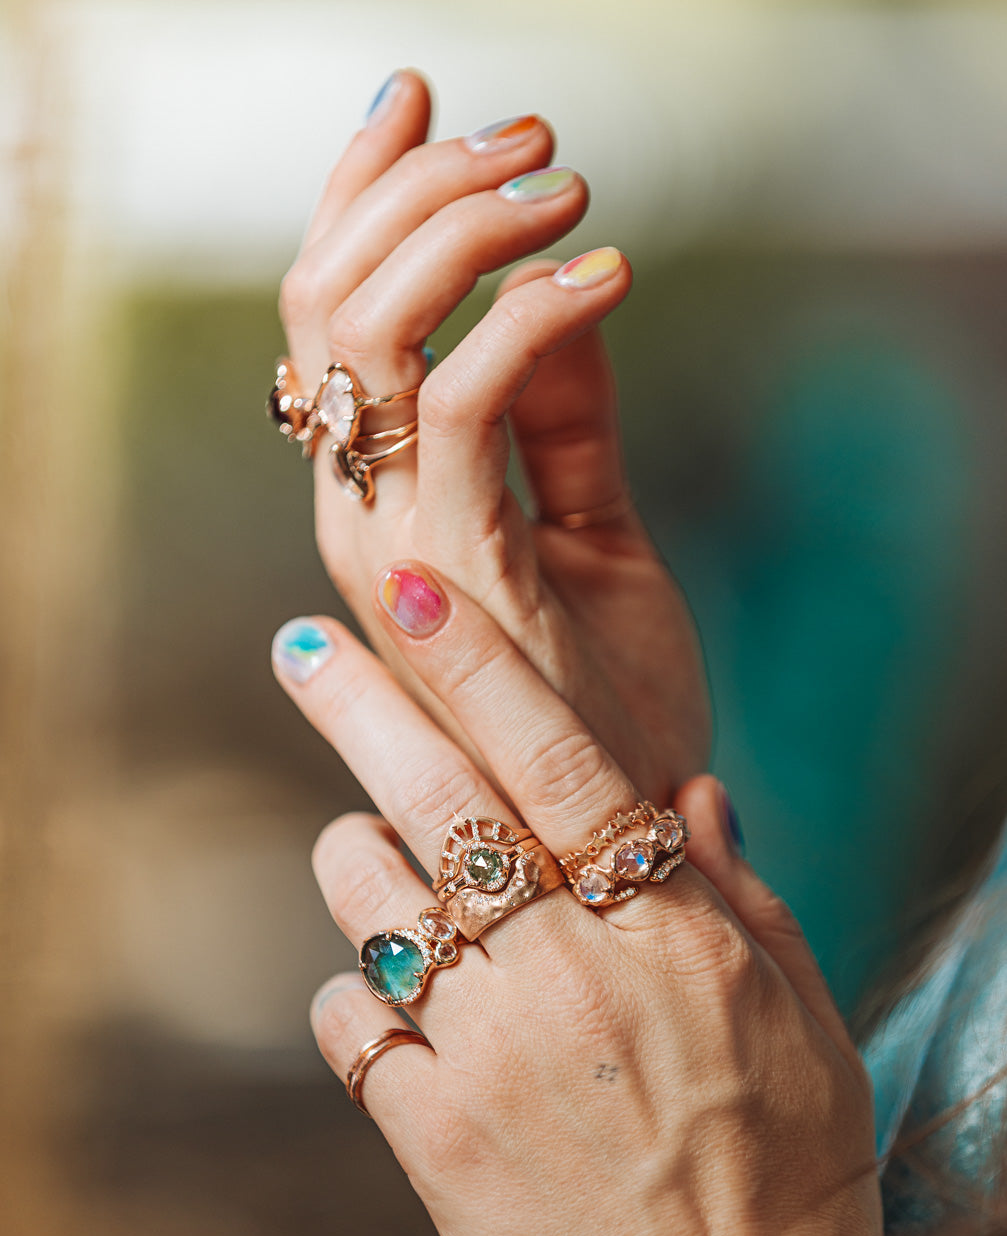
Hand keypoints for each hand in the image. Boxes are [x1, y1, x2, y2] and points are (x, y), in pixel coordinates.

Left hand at [270, 583, 919, 1235]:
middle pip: (439, 802)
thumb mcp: (800, 1024)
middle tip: (304, 645)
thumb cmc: (792, 1185)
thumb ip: (739, 896)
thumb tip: (688, 791)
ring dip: (358, 859)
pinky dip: (359, 1000)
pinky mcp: (433, 1143)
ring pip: (372, 901)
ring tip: (367, 849)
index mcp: (672, 933)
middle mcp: (572, 975)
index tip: (411, 592)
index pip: (560, 762)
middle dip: (359, 704)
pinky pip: (351, 1024)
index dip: (477, 663)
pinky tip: (395, 1013)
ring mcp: (494, 1056)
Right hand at [277, 70, 710, 800]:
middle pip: (325, 301)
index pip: (327, 319)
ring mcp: (398, 547)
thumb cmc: (612, 700)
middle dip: (415, 185)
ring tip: (566, 187)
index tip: (424, 104)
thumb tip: (563, 288)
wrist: (634, 840)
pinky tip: (602, 278)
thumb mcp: (593, 529)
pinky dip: (527, 318)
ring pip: (369, 335)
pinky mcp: (464, 576)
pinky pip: (460, 408)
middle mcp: (361, 515)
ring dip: (462, 229)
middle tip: (530, 139)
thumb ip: (567, 418)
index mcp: (378, 500)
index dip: (361, 196)